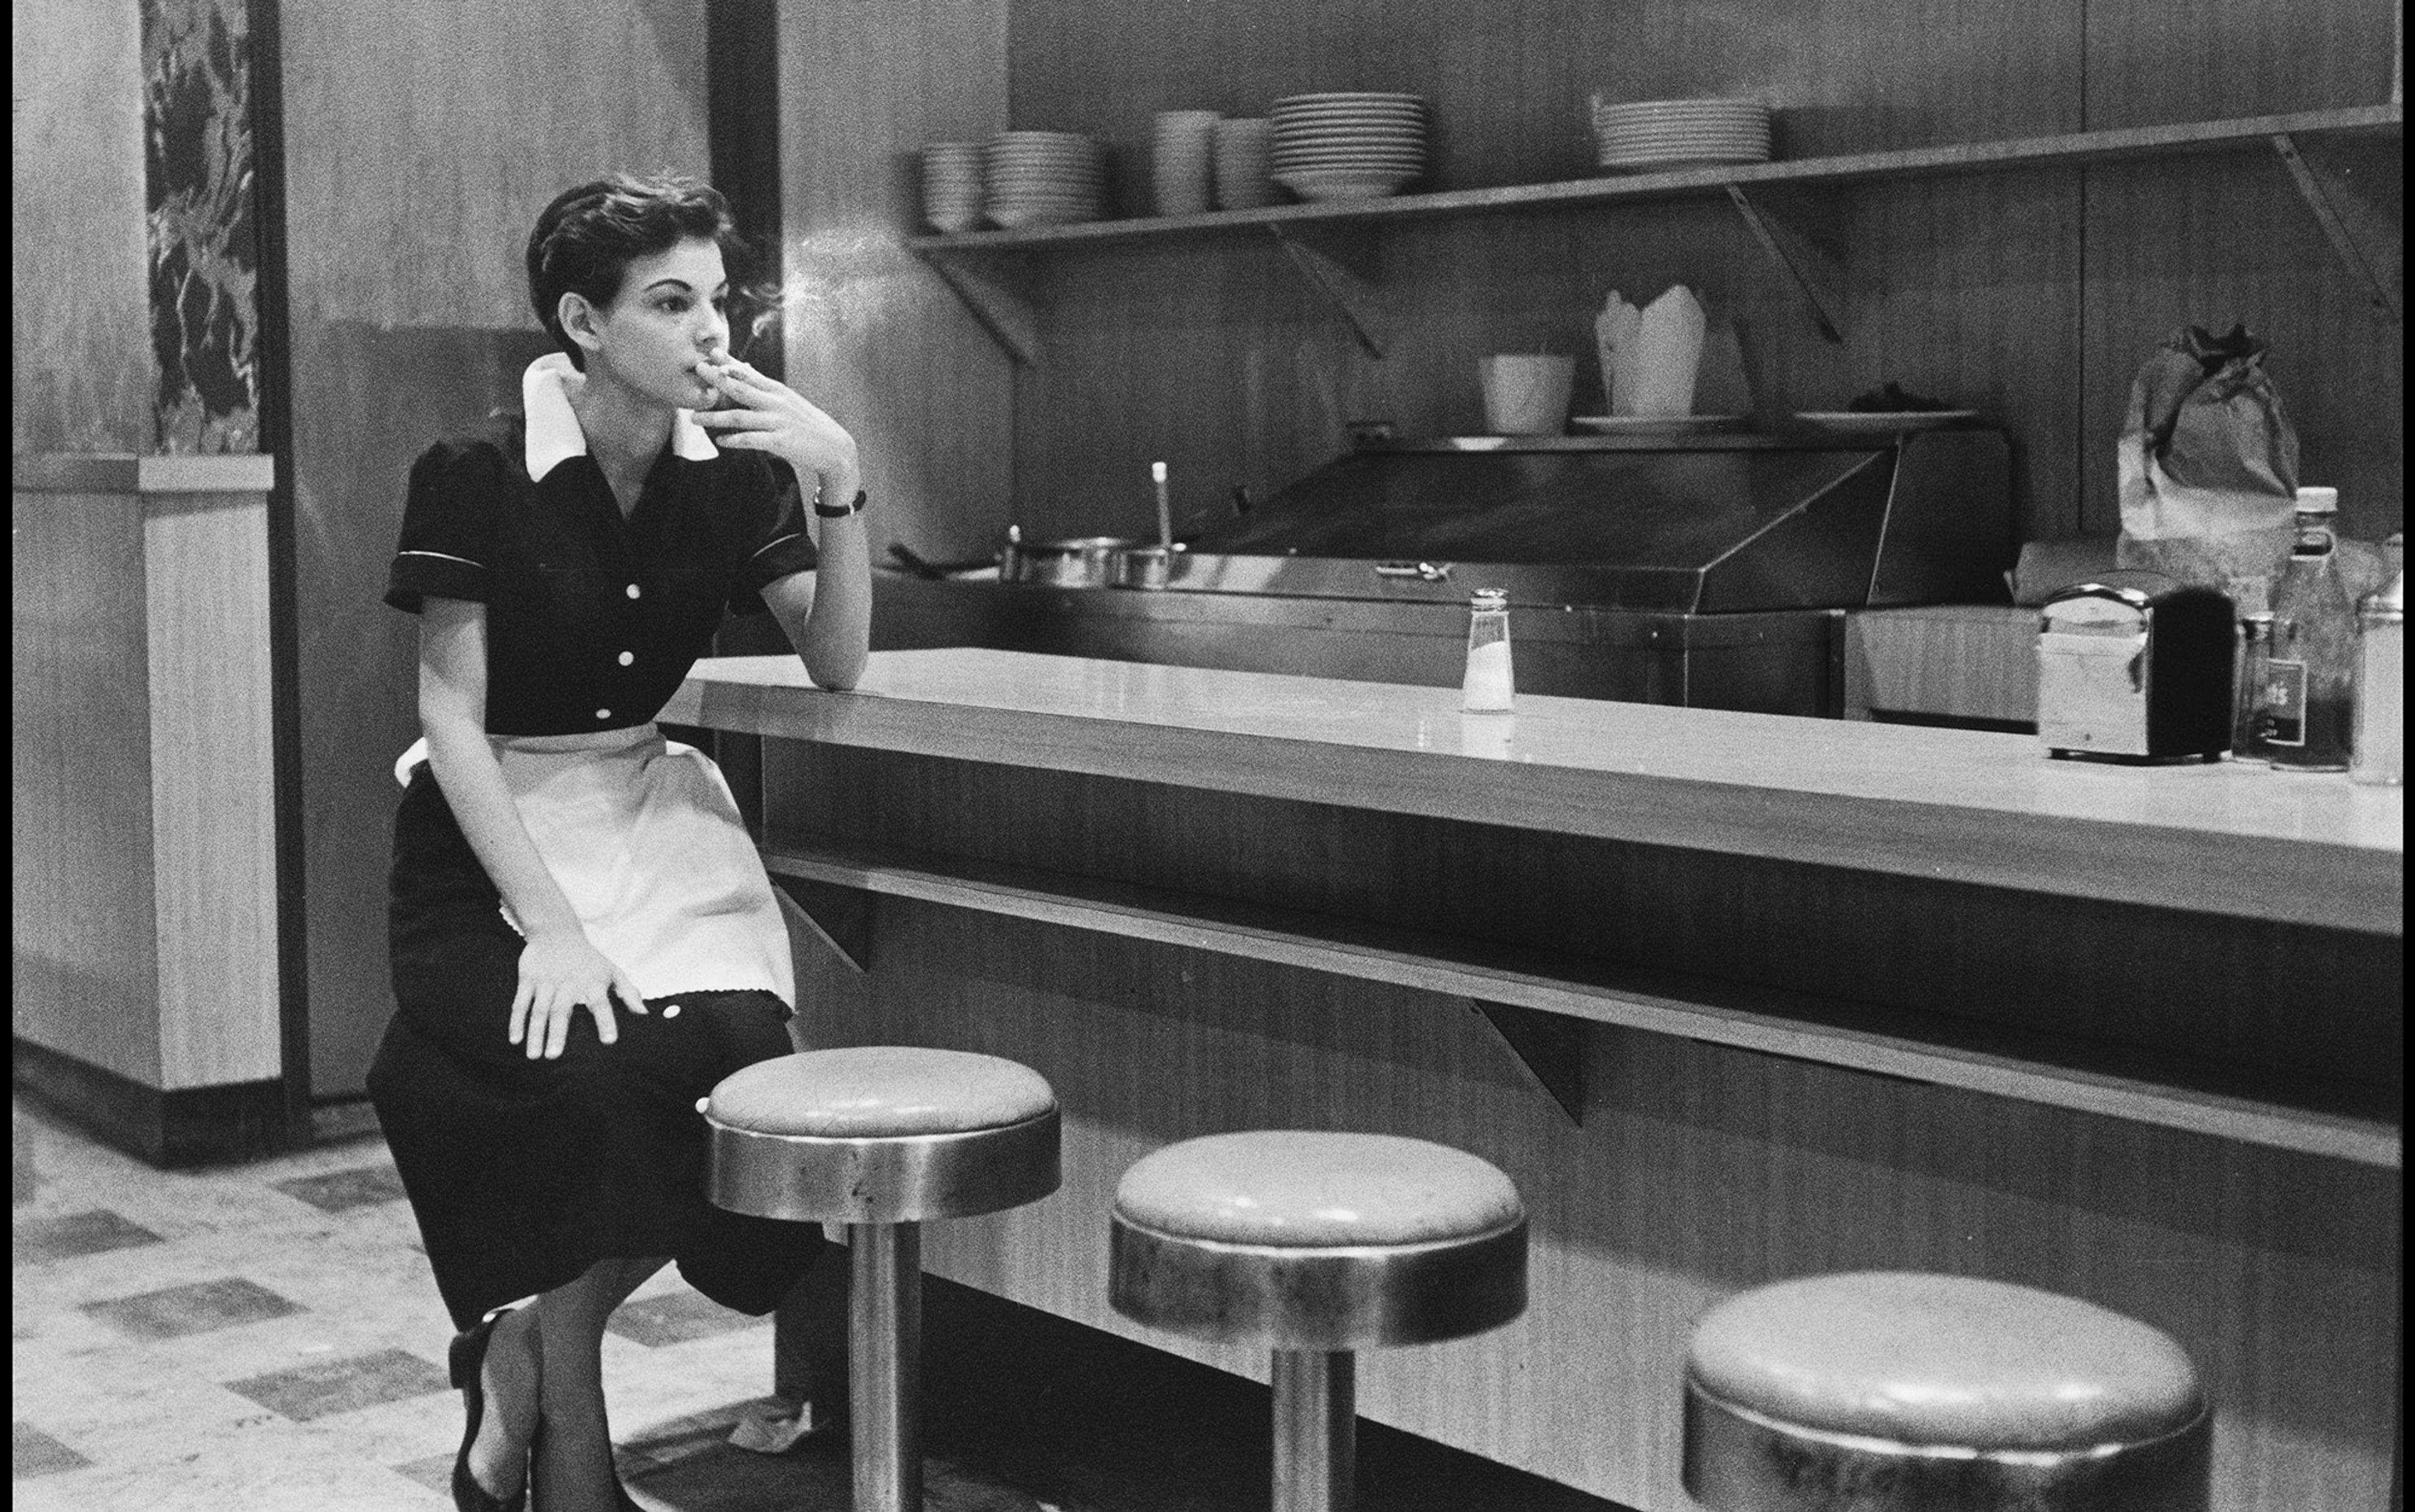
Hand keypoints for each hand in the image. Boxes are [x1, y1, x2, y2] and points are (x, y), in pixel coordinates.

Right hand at [510, 930, 647, 1059]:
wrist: (557, 932)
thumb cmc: (590, 960)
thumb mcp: (612, 971)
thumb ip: (629, 993)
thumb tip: (644, 1015)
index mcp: (592, 983)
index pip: (600, 1003)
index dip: (606, 1021)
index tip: (609, 1041)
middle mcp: (568, 983)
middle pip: (562, 1010)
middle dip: (558, 1033)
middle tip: (554, 1057)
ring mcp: (546, 981)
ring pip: (539, 1010)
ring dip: (535, 1033)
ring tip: (533, 1056)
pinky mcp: (528, 979)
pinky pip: (520, 1003)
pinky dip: (516, 1021)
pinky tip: (515, 1040)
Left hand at [691, 357, 860, 502]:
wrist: (834, 447)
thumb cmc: (807, 423)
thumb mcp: (787, 399)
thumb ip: (763, 386)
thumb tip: (743, 369)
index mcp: (777, 391)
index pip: (748, 374)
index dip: (729, 363)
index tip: (711, 353)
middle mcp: (776, 403)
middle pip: (740, 389)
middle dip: (717, 379)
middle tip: (697, 370)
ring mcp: (777, 422)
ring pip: (740, 417)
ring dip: (715, 417)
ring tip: (694, 418)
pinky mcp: (780, 442)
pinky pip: (752, 440)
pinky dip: (735, 440)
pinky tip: (721, 442)